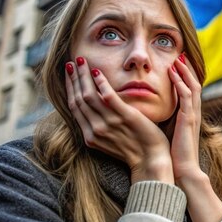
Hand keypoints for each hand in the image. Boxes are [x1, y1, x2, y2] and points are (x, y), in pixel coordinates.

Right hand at [65, 57, 173, 183]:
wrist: (151, 160)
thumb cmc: (134, 149)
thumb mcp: (110, 139)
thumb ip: (100, 125)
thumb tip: (96, 106)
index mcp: (90, 136)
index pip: (74, 106)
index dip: (70, 87)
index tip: (69, 72)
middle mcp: (95, 130)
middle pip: (78, 98)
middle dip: (74, 78)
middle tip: (72, 61)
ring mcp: (109, 124)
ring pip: (89, 95)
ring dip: (83, 76)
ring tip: (82, 61)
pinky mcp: (125, 117)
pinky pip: (108, 97)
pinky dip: (101, 83)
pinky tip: (97, 71)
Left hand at [167, 54, 202, 182]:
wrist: (182, 170)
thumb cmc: (173, 154)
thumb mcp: (169, 132)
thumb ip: (165, 119)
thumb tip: (152, 112)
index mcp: (188, 115)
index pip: (188, 90)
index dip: (184, 76)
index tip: (176, 64)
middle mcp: (193, 113)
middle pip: (193, 84)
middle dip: (187, 69)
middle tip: (180, 55)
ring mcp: (192, 116)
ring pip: (192, 87)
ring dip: (185, 72)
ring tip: (177, 59)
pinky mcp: (188, 120)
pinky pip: (187, 97)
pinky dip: (181, 84)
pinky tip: (173, 74)